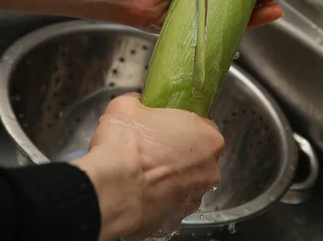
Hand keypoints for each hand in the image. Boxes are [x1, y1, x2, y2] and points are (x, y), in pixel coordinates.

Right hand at [72, 94, 223, 240]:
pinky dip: (157, 200)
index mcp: (208, 138)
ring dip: (168, 178)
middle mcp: (209, 170)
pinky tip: (139, 191)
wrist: (112, 188)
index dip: (181, 125)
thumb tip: (138, 102)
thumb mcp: (127, 106)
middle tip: (152, 148)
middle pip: (197, 157)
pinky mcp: (176, 220)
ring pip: (184, 183)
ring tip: (142, 172)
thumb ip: (139, 102)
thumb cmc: (126, 145)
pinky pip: (169, 206)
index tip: (165, 128)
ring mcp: (194, 198)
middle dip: (176, 153)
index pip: (202, 126)